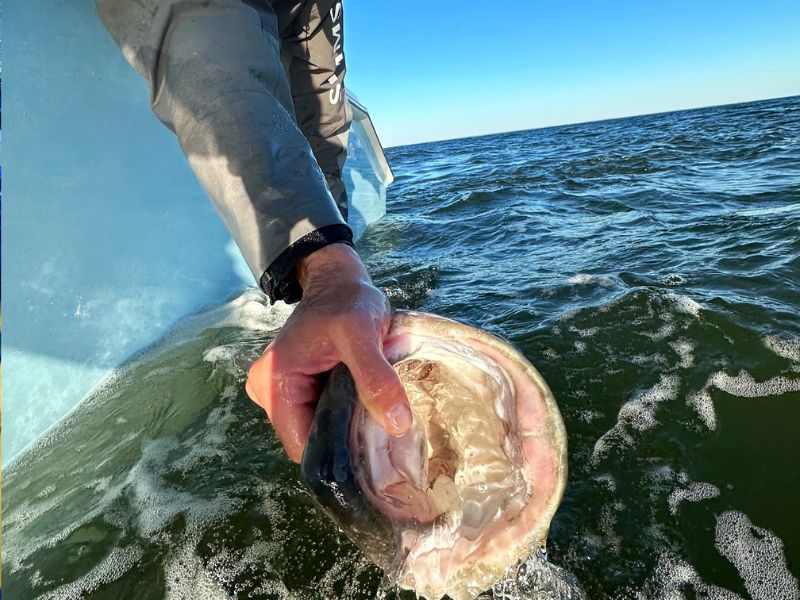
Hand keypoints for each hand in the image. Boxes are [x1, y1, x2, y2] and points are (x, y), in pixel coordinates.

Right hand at [246, 243, 412, 462]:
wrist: (340, 280)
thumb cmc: (347, 301)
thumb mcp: (362, 334)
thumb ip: (376, 378)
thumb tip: (397, 424)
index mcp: (273, 383)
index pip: (302, 446)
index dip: (338, 453)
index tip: (376, 448)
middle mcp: (267, 391)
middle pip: (309, 440)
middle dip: (345, 440)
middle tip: (384, 430)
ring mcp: (279, 390)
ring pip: (317, 429)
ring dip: (346, 426)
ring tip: (378, 416)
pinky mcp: (296, 387)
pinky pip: (321, 415)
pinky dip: (344, 414)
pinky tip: (367, 405)